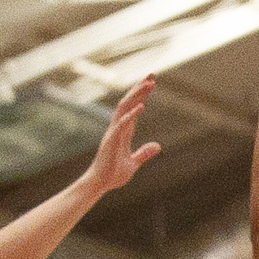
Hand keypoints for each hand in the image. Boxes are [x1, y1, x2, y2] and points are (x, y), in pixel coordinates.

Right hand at [84, 77, 162, 192]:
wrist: (100, 184)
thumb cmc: (113, 174)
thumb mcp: (134, 163)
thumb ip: (144, 153)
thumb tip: (158, 146)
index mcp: (124, 131)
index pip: (134, 107)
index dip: (142, 94)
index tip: (151, 82)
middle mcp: (118, 127)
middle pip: (129, 102)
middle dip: (140, 87)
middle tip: (152, 74)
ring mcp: (113, 132)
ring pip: (124, 108)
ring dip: (137, 95)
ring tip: (149, 84)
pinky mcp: (111, 141)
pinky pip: (121, 125)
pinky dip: (131, 115)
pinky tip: (141, 107)